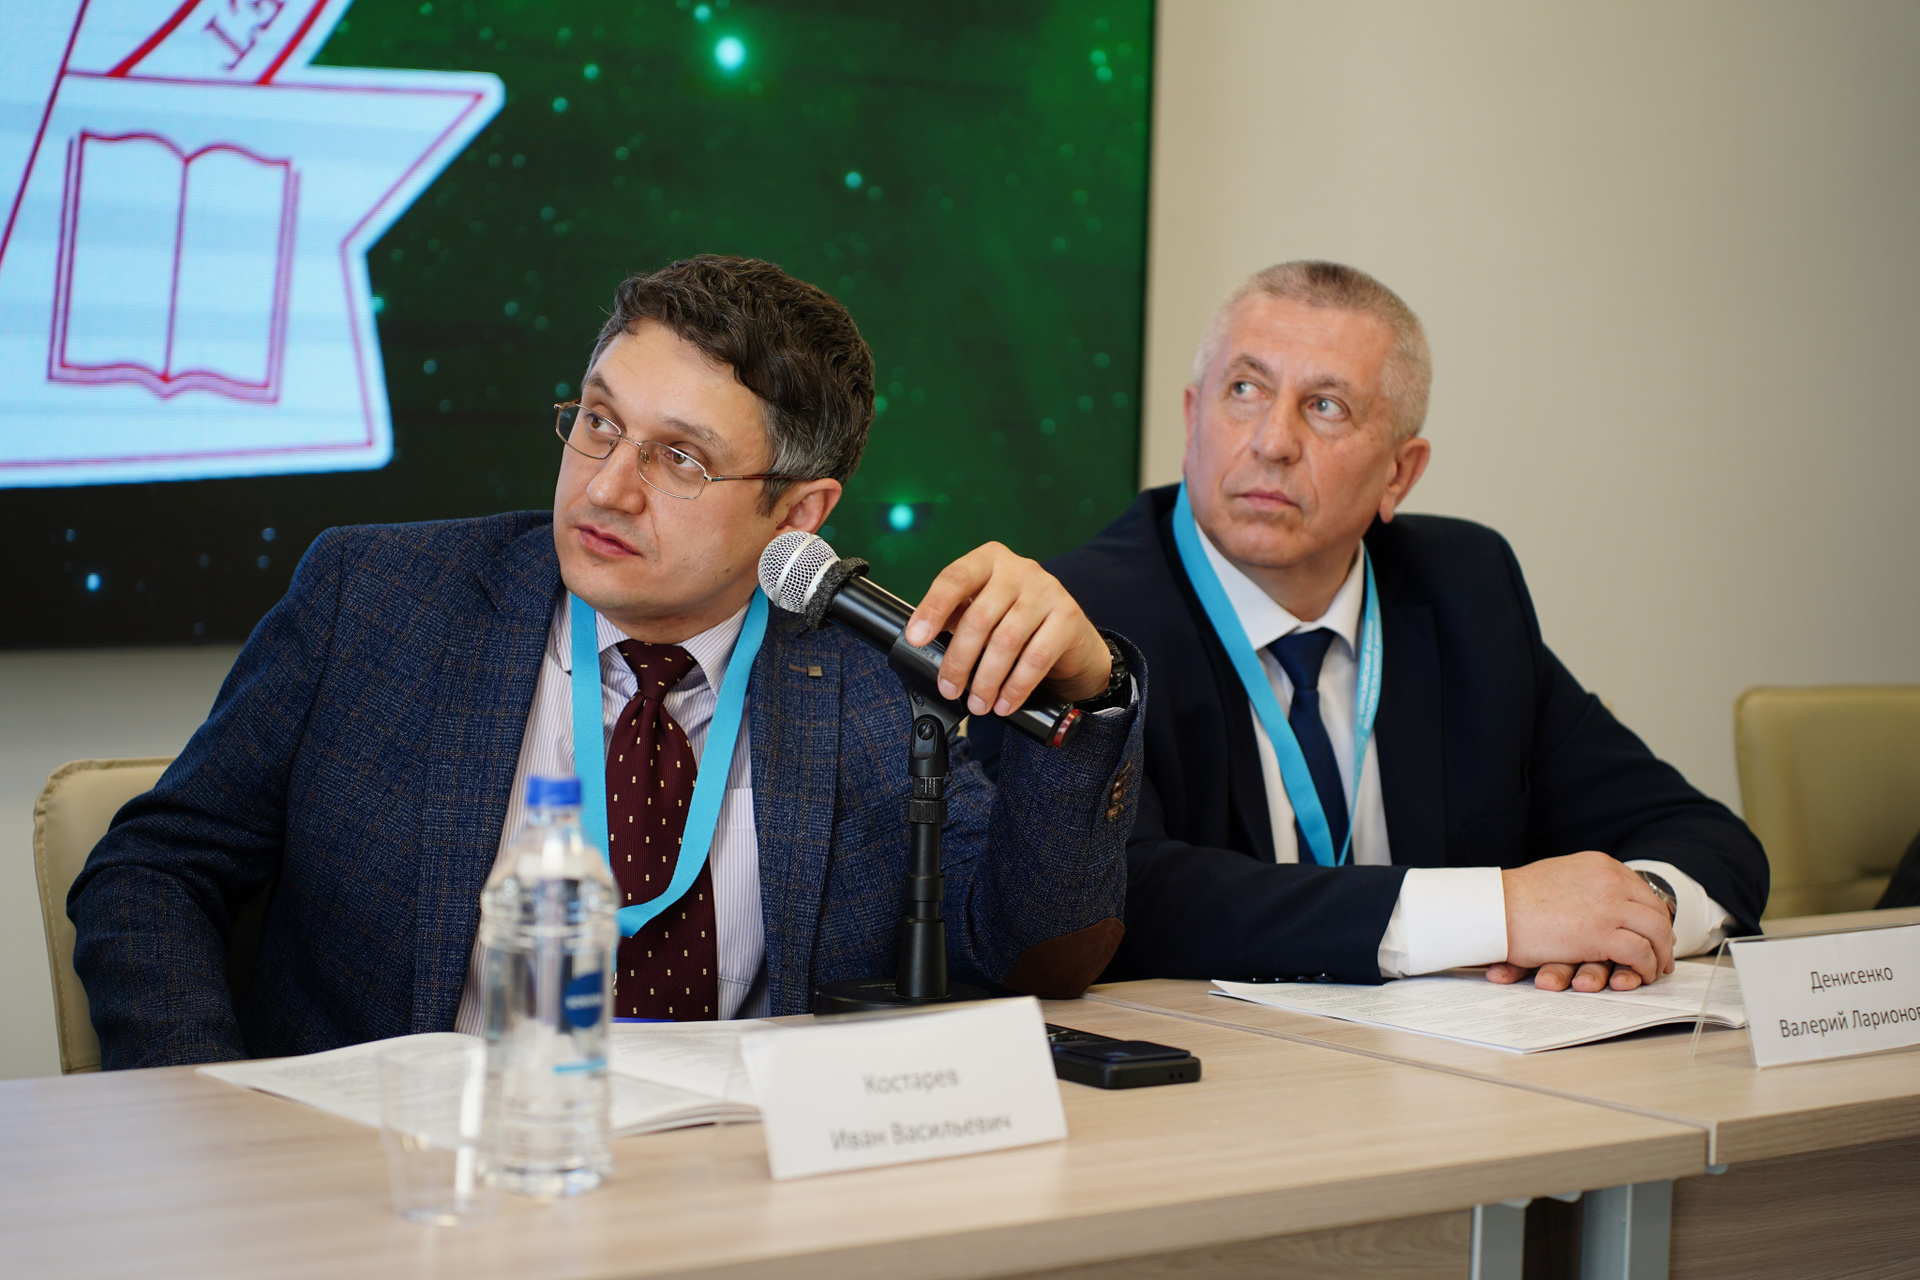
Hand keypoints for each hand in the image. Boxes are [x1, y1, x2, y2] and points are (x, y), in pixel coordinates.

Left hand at [904, 542, 1111, 714]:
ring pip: (1006, 641)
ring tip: (978, 704)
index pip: (954, 579)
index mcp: (989, 560)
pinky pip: (1036, 658)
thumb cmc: (1016, 620)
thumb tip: (921, 639)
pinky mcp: (1068, 617)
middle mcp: (1019, 569)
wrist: (1071, 636)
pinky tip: (1004, 702)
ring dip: (986, 680)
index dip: (932, 609)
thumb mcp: (983, 609)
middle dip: (959, 661)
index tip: (916, 638)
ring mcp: (1047, 590)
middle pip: (979, 617)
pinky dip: (1015, 687)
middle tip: (949, 688)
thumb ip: (955, 615)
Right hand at [1488, 850, 1674, 988]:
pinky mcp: (1602, 933)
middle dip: (1662, 936)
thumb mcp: (1558, 877)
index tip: (1651, 933)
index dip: (1650, 915)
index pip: (1641, 890)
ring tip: (1655, 969)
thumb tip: (1596, 902)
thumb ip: (1584, 885)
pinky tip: (1641, 975)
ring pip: (1655, 931)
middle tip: (1661, 955)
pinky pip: (1640, 952)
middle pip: (1654, 909)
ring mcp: (1608, 905)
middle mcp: (1610, 880)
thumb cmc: (1514, 899)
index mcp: (1599, 864)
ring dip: (1659, 953)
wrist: (1493, 908)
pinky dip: (1646, 967)